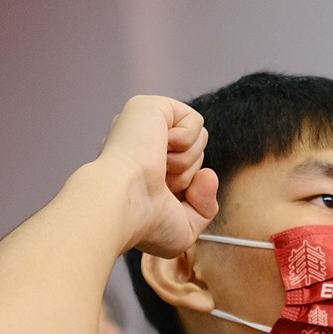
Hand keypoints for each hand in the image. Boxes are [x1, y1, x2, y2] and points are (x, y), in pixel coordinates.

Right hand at [96, 96, 218, 255]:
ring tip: (158, 169)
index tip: (160, 202)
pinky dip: (185, 142)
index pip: (187, 174)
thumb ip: (204, 206)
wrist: (124, 205)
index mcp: (142, 170)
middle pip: (196, 156)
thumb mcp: (185, 226)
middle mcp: (140, 146)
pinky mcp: (150, 106)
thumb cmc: (144, 223)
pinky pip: (195, 121)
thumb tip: (208, 174)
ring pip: (199, 139)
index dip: (184, 191)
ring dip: (186, 162)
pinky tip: (158, 149)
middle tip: (159, 186)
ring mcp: (143, 125)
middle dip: (187, 176)